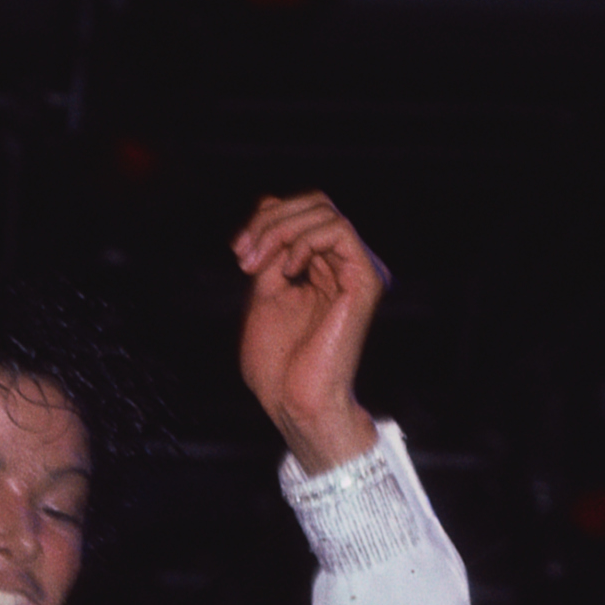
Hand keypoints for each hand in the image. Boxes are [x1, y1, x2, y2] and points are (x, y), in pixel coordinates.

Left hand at [232, 191, 388, 472]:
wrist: (293, 401)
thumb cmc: (278, 363)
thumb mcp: (263, 292)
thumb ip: (269, 251)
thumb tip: (269, 202)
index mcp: (324, 269)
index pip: (303, 215)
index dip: (267, 220)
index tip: (239, 252)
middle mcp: (345, 265)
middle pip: (315, 205)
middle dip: (270, 222)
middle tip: (243, 256)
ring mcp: (358, 271)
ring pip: (325, 212)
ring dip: (280, 230)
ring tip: (257, 265)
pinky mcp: (366, 280)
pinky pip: (339, 231)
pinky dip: (304, 241)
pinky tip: (287, 270)